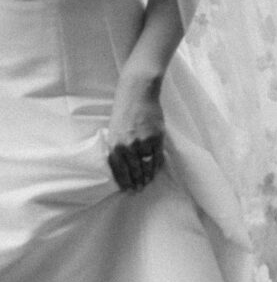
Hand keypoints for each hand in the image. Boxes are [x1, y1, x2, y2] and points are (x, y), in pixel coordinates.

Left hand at [107, 73, 164, 192]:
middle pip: (133, 170)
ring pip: (146, 165)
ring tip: (148, 182)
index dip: (123, 181)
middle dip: (136, 181)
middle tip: (139, 189)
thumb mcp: (115, 129)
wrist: (137, 92)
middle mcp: (127, 145)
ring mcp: (142, 142)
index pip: (118, 169)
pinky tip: (156, 169)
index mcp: (114, 143)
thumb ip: (119, 146)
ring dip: (147, 176)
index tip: (127, 188)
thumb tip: (125, 163)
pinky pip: (157, 156)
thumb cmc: (125, 109)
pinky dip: (157, 165)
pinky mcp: (155, 137)